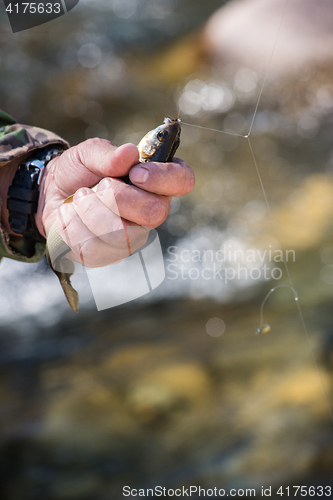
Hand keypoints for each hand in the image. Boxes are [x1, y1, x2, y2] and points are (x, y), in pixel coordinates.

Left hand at [36, 138, 194, 266]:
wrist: (51, 194)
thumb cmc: (79, 172)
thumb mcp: (88, 153)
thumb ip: (108, 154)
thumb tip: (129, 154)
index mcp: (156, 182)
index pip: (182, 181)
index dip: (163, 178)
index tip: (136, 173)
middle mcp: (151, 212)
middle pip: (154, 214)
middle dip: (119, 197)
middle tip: (99, 186)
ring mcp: (132, 237)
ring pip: (121, 236)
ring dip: (91, 212)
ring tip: (79, 198)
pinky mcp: (108, 255)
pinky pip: (94, 249)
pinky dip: (73, 227)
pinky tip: (69, 215)